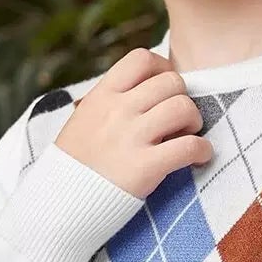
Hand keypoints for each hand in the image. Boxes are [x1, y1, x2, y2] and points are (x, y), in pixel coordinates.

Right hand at [55, 46, 211, 199]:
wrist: (59, 202)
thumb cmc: (75, 163)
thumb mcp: (84, 119)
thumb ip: (111, 102)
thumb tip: (142, 90)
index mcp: (102, 95)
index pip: (142, 58)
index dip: (163, 69)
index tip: (165, 88)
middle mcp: (118, 110)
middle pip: (171, 82)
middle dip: (182, 98)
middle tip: (179, 120)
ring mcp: (131, 137)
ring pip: (184, 108)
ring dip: (195, 121)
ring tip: (188, 136)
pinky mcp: (145, 167)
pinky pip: (190, 146)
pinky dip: (202, 151)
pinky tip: (199, 158)